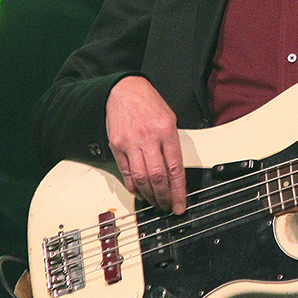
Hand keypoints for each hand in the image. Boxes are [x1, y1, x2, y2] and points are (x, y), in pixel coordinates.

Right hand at [106, 75, 186, 213]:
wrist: (124, 90)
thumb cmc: (149, 103)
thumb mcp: (170, 119)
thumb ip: (173, 145)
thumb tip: (176, 172)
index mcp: (166, 131)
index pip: (175, 169)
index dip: (178, 191)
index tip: (180, 205)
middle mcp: (148, 138)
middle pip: (157, 177)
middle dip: (164, 197)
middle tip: (168, 207)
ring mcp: (130, 143)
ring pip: (140, 178)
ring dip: (149, 196)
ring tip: (156, 203)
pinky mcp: (116, 146)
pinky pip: (126, 173)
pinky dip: (133, 186)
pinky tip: (140, 192)